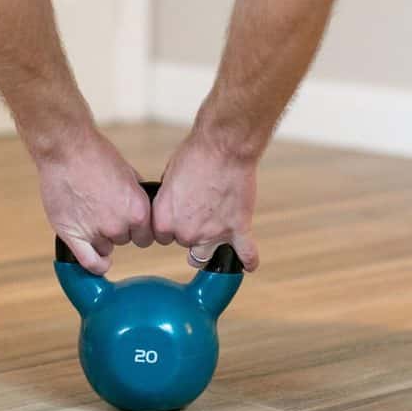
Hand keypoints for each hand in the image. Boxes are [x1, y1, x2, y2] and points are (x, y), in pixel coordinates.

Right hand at [36, 129, 153, 274]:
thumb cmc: (96, 156)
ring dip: (101, 238)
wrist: (67, 150)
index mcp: (138, 211)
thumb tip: (144, 211)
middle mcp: (120, 225)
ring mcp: (95, 232)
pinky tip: (99, 261)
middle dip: (118, 229)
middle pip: (125, 241)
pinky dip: (95, 265)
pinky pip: (88, 262)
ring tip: (90, 215)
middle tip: (104, 209)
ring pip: (105, 248)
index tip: (131, 224)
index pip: (146, 237)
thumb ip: (137, 198)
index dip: (138, 230)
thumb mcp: (129, 174)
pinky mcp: (72, 235)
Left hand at [153, 132, 259, 271]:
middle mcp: (186, 232)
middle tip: (200, 209)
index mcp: (164, 220)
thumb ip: (170, 201)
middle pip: (185, 243)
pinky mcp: (238, 228)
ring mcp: (213, 234)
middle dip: (191, 230)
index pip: (163, 237)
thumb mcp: (170, 176)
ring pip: (208, 254)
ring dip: (212, 245)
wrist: (224, 147)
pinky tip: (248, 264)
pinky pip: (245, 253)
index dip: (171, 224)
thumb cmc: (195, 155)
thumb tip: (175, 207)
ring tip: (216, 234)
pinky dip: (248, 259)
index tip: (179, 214)